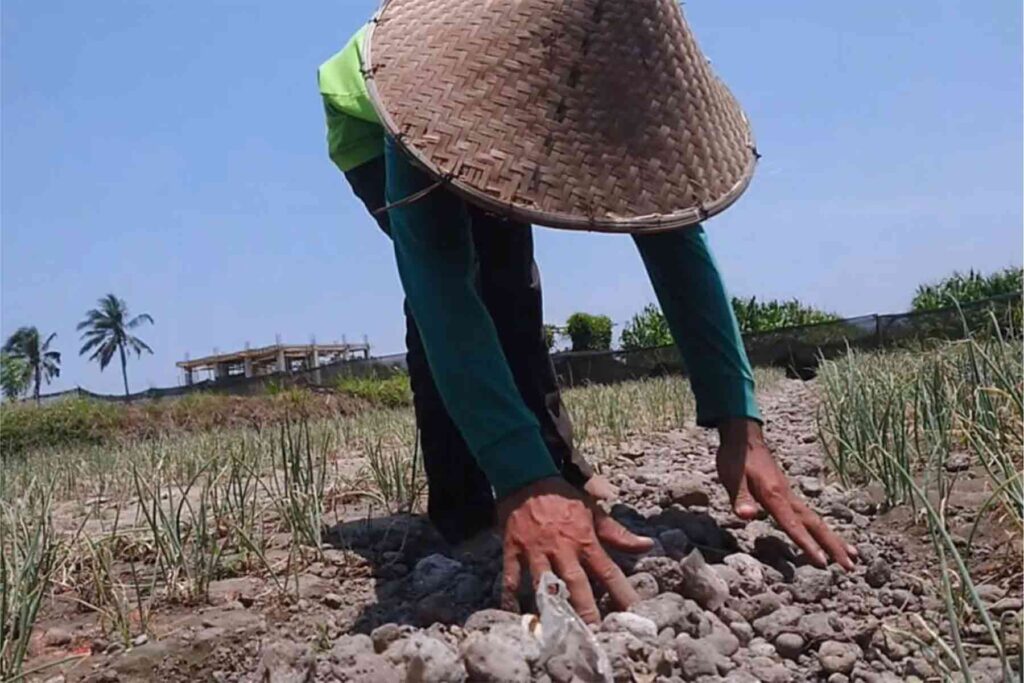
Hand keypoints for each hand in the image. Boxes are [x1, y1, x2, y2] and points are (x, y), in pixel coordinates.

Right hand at [498, 477, 652, 622]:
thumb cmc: (563, 497)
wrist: (527, 475)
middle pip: (577, 584)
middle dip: (586, 610)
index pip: (609, 572)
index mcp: (585, 540)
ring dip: (551, 606)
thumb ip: (618, 534)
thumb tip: (647, 545)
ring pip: (544, 583)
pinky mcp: (513, 549)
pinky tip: (512, 614)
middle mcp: (562, 548)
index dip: (623, 594)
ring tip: (557, 631)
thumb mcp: (594, 511)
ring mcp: (536, 550)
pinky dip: (509, 594)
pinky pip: (511, 575)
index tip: (634, 615)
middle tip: (594, 636)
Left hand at [716, 419, 856, 569]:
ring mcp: (790, 496)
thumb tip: (746, 516)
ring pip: (816, 521)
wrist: (744, 438)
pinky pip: (809, 516)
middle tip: (851, 566)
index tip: (823, 563)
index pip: (793, 524)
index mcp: (775, 496)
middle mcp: (788, 497)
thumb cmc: (736, 459)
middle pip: (815, 525)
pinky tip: (827, 537)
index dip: (807, 544)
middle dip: (833, 546)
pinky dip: (822, 530)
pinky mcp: (788, 495)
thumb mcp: (732, 478)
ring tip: (853, 556)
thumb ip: (741, 498)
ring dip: (834, 539)